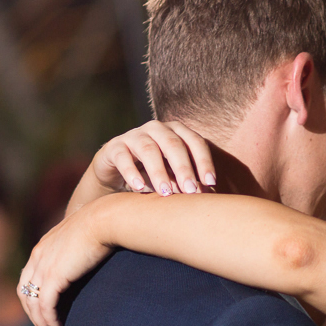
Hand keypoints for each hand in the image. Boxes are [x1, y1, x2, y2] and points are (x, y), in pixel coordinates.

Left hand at [18, 198, 120, 325]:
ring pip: (33, 304)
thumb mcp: (81, 238)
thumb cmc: (101, 226)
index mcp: (41, 248)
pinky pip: (45, 306)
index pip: (27, 279)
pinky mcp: (53, 277)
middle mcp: (37, 257)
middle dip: (32, 316)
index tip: (41, 315)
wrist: (104, 219)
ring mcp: (43, 267)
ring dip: (41, 324)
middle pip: (25, 294)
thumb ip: (74, 249)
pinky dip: (49, 321)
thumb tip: (84, 257)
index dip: (32, 299)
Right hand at [88, 120, 216, 199]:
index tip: (211, 183)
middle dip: (184, 169)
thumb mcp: (172, 174)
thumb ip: (187, 180)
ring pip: (149, 150)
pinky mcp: (114, 147)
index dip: (204, 161)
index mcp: (176, 131)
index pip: (195, 142)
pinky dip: (132, 173)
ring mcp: (134, 136)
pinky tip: (139, 188)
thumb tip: (208, 197)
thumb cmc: (152, 173)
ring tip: (165, 193)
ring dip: (159, 172)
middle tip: (191, 191)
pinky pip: (123, 158)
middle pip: (173, 145)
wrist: (116, 171)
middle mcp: (156, 129)